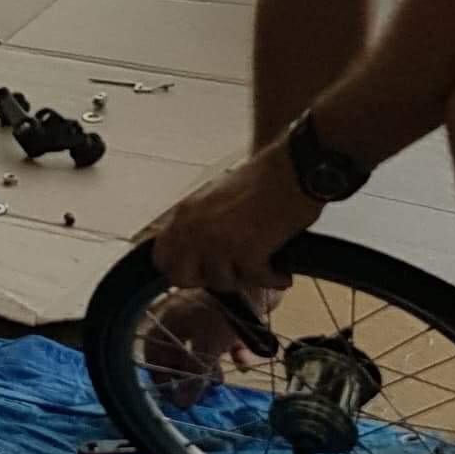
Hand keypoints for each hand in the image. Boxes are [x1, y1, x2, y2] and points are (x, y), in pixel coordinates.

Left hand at [137, 148, 306, 297]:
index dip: (182, 269)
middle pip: (182, 278)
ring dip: (246, 278)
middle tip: (233, 272)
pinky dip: (272, 279)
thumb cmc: (263, 181)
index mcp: (185, 213)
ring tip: (264, 263)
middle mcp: (195, 229)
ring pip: (221, 283)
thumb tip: (195, 255)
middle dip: (209, 279)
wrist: (293, 171)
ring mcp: (219, 242)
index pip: (161, 257)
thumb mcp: (215, 198)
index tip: (201, 271)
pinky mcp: (246, 252)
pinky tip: (280, 271)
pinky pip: (255, 281)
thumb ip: (198, 224)